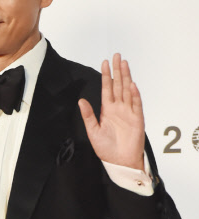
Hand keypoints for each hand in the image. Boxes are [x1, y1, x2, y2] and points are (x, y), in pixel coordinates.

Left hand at [78, 54, 144, 169]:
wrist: (119, 161)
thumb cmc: (106, 149)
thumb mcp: (93, 131)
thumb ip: (88, 115)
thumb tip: (81, 101)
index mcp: (107, 110)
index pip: (107, 88)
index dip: (106, 76)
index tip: (105, 63)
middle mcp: (118, 108)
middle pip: (118, 85)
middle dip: (118, 71)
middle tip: (117, 56)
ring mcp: (129, 112)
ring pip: (128, 90)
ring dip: (126, 77)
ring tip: (125, 64)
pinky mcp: (137, 119)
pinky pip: (136, 104)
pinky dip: (135, 95)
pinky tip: (132, 85)